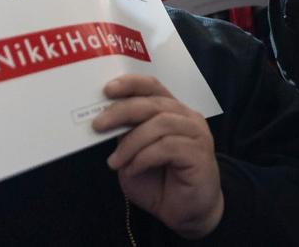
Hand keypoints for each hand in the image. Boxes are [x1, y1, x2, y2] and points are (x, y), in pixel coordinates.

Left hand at [93, 75, 222, 239]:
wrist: (188, 213)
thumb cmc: (162, 183)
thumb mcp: (135, 157)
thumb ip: (126, 138)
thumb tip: (105, 122)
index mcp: (172, 112)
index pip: (153, 87)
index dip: (131, 84)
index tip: (107, 90)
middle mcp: (187, 117)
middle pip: (153, 103)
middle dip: (122, 111)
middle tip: (98, 125)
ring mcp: (196, 134)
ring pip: (160, 124)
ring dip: (131, 142)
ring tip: (115, 161)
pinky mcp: (199, 153)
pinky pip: (167, 146)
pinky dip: (144, 157)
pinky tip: (133, 170)